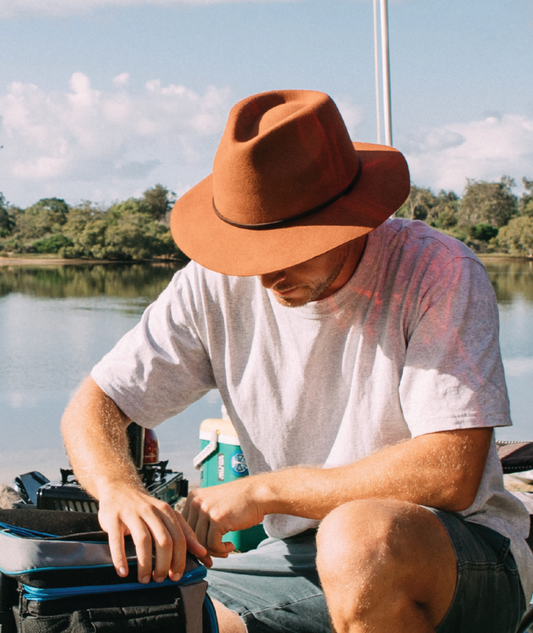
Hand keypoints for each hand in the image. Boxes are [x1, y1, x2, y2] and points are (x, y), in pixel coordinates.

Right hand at [97, 484, 211, 583]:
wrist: (120, 488)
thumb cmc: (146, 508)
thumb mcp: (167, 515)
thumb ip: (185, 532)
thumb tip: (202, 553)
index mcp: (166, 511)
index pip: (179, 538)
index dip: (179, 559)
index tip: (176, 576)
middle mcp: (151, 511)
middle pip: (164, 541)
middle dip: (164, 565)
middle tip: (160, 579)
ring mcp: (132, 514)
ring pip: (143, 541)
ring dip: (145, 565)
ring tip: (144, 579)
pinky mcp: (114, 518)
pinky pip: (117, 541)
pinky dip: (120, 559)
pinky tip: (123, 572)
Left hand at [182, 478, 265, 556]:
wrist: (257, 494)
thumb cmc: (239, 502)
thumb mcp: (214, 504)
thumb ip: (201, 519)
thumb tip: (193, 546)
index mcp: (193, 498)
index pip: (184, 527)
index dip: (192, 543)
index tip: (201, 552)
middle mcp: (196, 502)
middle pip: (190, 536)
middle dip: (201, 551)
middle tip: (210, 559)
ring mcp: (206, 510)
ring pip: (201, 543)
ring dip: (213, 552)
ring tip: (224, 551)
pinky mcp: (217, 519)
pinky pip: (213, 544)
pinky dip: (221, 550)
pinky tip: (230, 546)